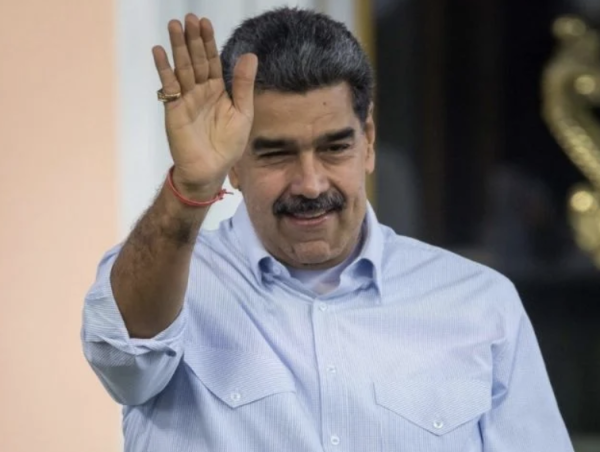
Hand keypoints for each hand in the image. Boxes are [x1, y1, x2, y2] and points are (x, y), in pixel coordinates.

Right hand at [152, 14, 257, 197]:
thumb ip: (243, 84)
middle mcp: (200, 91)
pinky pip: (168, 86)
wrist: (211, 169)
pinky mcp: (174, 109)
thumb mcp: (242, 113)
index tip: (205, 23)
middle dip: (192, 39)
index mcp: (218, 90)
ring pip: (182, 68)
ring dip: (177, 47)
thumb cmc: (228, 145)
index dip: (208, 42)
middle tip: (188, 18)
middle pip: (195, 59)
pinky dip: (163, 69)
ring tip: (174, 26)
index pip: (212, 60)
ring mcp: (186, 99)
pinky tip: (159, 52)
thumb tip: (251, 55)